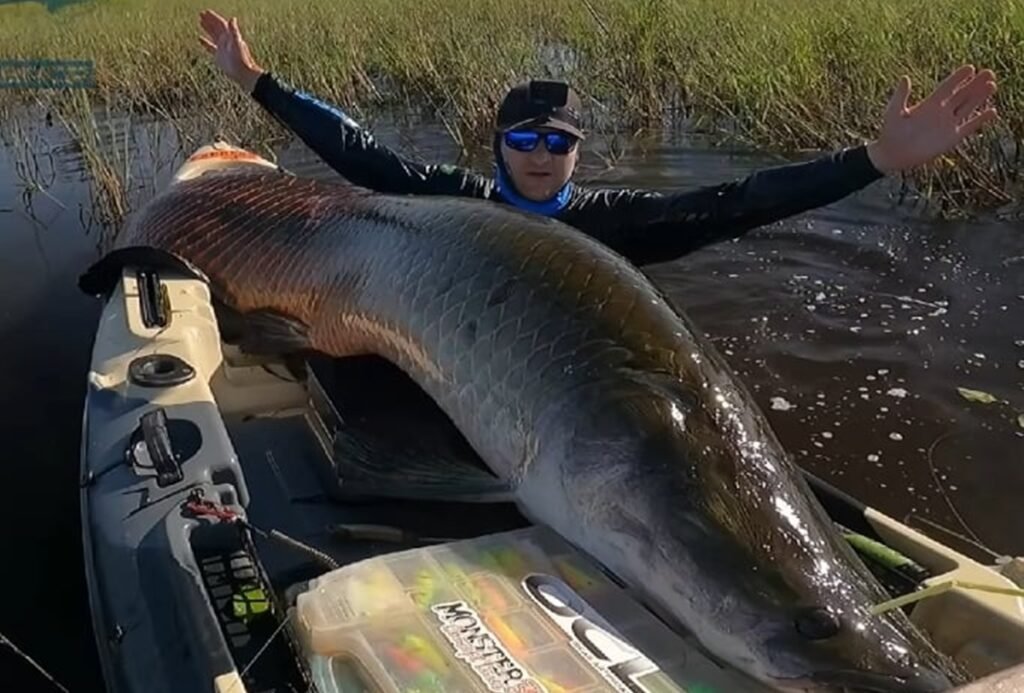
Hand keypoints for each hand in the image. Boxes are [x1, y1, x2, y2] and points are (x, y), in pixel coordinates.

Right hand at [199, 9, 263, 92]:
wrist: (243, 73)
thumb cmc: (241, 59)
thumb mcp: (237, 43)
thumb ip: (234, 31)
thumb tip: (232, 18)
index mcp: (230, 37)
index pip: (221, 24)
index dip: (213, 18)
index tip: (206, 12)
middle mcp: (226, 41)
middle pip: (216, 28)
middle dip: (209, 21)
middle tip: (201, 14)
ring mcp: (222, 48)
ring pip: (213, 35)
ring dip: (207, 28)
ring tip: (200, 21)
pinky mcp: (219, 56)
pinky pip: (210, 47)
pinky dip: (205, 43)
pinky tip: (199, 38)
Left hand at [866, 64, 997, 174]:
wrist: (892, 155)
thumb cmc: (890, 133)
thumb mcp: (894, 112)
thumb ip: (901, 96)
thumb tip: (905, 77)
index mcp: (929, 104)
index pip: (947, 87)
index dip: (958, 78)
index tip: (970, 67)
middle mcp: (941, 112)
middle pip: (962, 95)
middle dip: (975, 84)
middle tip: (989, 72)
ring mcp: (948, 125)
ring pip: (968, 108)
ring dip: (980, 97)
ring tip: (992, 85)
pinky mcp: (951, 138)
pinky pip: (969, 127)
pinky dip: (980, 120)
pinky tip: (992, 111)